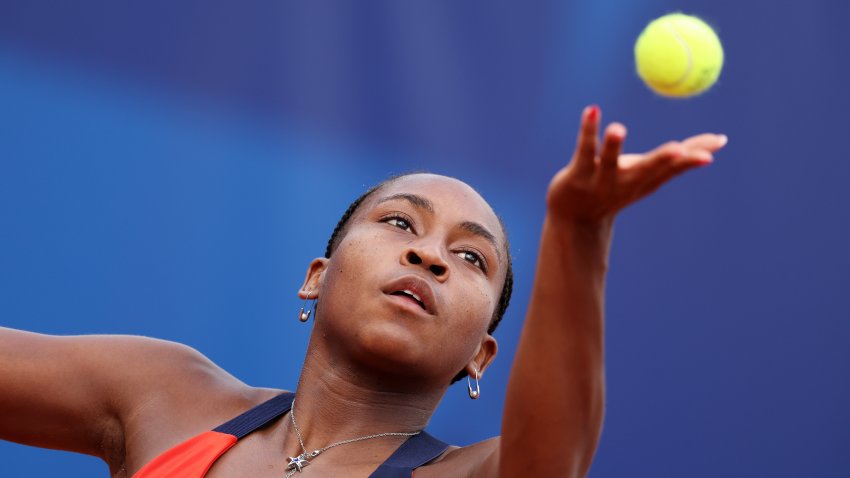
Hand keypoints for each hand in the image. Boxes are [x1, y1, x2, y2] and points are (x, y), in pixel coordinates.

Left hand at [547, 106, 727, 226]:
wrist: (576, 219)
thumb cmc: (618, 188)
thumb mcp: (651, 175)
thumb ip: (681, 159)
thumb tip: (721, 141)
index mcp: (648, 180)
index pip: (675, 166)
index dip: (694, 154)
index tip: (718, 143)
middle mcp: (628, 182)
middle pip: (647, 170)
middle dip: (663, 160)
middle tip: (678, 149)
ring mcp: (601, 180)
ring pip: (609, 161)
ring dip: (614, 144)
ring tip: (617, 128)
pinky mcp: (577, 175)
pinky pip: (583, 149)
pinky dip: (588, 129)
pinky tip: (591, 111)